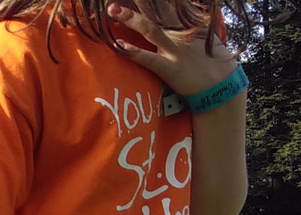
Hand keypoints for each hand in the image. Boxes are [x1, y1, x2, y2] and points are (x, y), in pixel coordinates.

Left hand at [107, 2, 237, 95]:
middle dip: (139, 1)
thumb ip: (190, 20)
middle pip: (157, 10)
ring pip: (151, 30)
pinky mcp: (170, 68)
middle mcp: (180, 31)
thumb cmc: (211, 59)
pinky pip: (149, 59)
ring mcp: (174, 49)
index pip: (165, 4)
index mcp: (187, 22)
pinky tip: (120, 45)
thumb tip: (182, 8)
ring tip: (113, 10)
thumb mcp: (204, 33)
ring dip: (131, 19)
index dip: (149, 0)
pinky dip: (135, 52)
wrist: (222, 84)